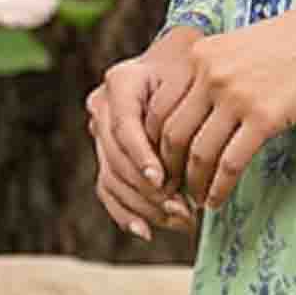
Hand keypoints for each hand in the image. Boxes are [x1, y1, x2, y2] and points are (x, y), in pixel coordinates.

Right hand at [85, 27, 203, 241]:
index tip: (161, 179)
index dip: (141, 155)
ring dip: (144, 206)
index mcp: (121, 81)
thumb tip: (195, 147)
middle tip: (182, 208)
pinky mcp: (106, 154)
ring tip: (180, 220)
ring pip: (112, 178)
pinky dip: (125, 213)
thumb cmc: (196, 69)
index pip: (124, 126)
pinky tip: (146, 231)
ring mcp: (100, 132)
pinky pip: (108, 188)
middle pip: (117, 158)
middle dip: (148, 189)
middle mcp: (102, 106)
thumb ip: (188, 103)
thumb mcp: (196, 74)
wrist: (181, 63)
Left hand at [147, 0, 295, 213]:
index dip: (153, 143)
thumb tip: (195, 112)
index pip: (160, 108)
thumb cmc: (294, 41)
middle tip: (174, 188)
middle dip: (169, 168)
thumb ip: (212, 72)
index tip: (161, 162)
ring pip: (199, 153)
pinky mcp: (265, 117)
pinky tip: (217, 201)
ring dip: (194, 183)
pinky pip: (230, 163)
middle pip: (173, 134)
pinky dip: (219, 187)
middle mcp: (211, 75)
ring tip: (197, 199)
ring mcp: (237, 97)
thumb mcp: (239, 46)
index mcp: (200, 56)